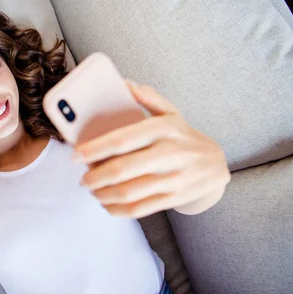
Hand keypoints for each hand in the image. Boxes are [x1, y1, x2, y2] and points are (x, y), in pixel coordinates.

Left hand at [73, 80, 230, 217]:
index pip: (123, 139)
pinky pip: (141, 209)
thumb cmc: (184, 137)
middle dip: (95, 176)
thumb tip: (124, 84)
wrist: (216, 166)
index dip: (95, 149)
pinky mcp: (175, 198)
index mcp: (164, 129)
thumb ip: (148, 98)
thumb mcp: (172, 113)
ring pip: (129, 192)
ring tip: (93, 190)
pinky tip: (107, 204)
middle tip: (82, 178)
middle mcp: (170, 154)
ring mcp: (174, 178)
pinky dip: (118, 210)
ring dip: (104, 194)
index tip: (76, 154)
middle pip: (123, 169)